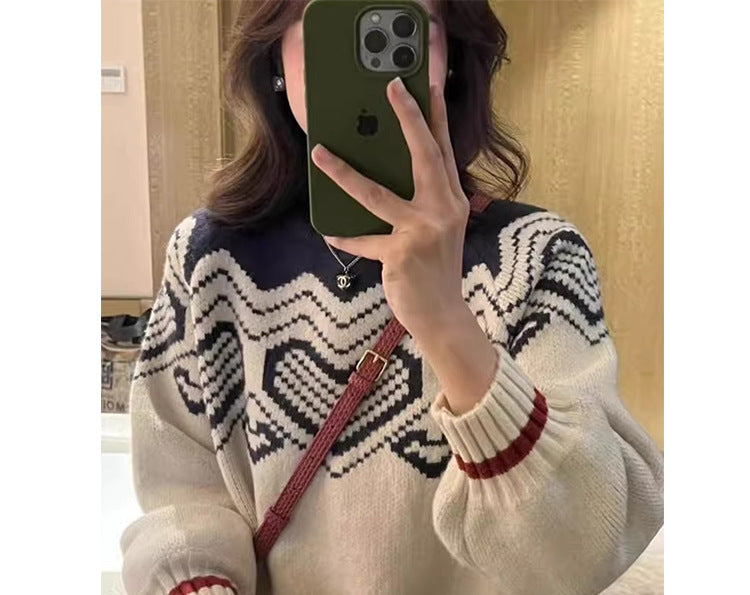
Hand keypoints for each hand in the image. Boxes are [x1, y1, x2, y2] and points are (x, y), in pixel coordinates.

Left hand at [310, 77, 470, 341]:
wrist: (443, 316)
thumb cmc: (435, 274)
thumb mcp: (437, 233)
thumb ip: (422, 206)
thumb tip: (383, 181)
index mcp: (453, 202)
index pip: (445, 152)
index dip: (436, 118)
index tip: (429, 86)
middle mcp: (443, 210)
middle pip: (425, 155)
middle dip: (409, 118)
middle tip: (392, 87)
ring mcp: (423, 231)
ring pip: (376, 194)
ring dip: (344, 173)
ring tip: (320, 153)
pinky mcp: (401, 253)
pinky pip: (364, 240)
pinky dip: (346, 238)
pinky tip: (330, 232)